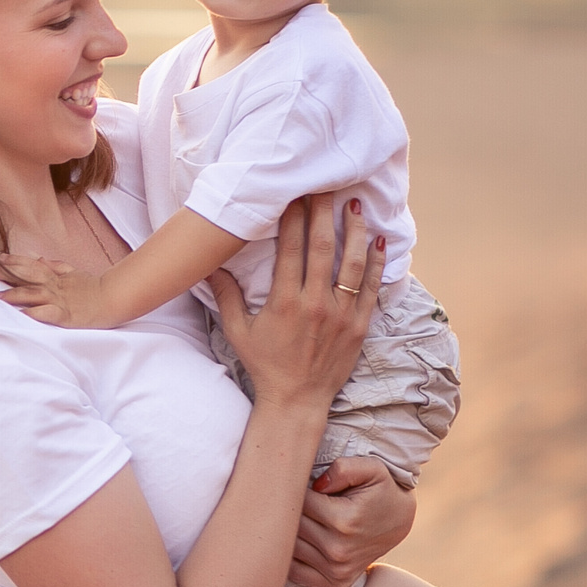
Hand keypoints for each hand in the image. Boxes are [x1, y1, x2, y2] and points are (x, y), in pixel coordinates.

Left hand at [0, 254, 102, 328]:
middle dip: (7, 274)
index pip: (32, 266)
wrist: (114, 297)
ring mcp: (59, 300)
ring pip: (33, 294)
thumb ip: (57, 266)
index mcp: (56, 276)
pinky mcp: (65, 315)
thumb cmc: (94, 287)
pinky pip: (47, 314)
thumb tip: (41, 259)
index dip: (15, 261)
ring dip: (15, 294)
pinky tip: (21, 314)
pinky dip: (34, 313)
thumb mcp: (74, 272)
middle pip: (28, 277)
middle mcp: (54, 286)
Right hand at [211, 194, 382, 410]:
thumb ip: (225, 296)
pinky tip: (379, 241)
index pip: (290, 249)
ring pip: (352, 263)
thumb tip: (207, 266)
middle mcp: (315, 304)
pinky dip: (377, 263)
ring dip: (355, 231)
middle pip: (322, 248)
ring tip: (355, 205)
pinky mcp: (360, 325)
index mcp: (284, 303)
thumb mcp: (238, 331)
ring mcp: (341, 315)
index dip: (293, 218)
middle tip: (326, 186)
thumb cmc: (264, 364)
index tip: (294, 194)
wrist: (297, 400)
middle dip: (324, 213)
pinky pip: (371, 288)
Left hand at [288, 455, 416, 586]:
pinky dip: (291, 557)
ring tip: (303, 517)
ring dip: (288, 532)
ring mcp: (337, 570)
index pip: (297, 502)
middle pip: (290, 526)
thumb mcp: (372, 468)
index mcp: (344, 521)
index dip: (295, 488)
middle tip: (297, 499)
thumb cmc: (380, 490)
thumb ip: (343, 468)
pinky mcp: (335, 582)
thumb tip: (316, 485)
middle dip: (290, 509)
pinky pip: (294, 572)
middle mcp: (338, 550)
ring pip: (288, 547)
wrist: (399, 521)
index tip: (304, 483)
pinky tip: (301, 540)